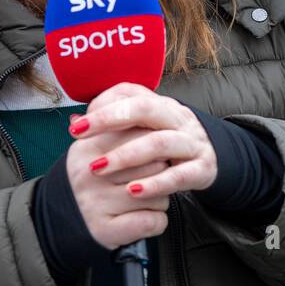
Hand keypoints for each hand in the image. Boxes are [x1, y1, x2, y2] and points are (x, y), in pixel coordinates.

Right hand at [64, 114, 171, 250]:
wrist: (59, 219)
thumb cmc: (90, 180)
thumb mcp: (95, 148)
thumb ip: (118, 127)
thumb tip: (143, 102)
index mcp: (87, 148)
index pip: (141, 136)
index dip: (154, 146)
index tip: (150, 154)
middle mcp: (88, 174)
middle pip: (155, 165)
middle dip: (160, 174)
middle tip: (146, 180)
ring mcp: (95, 204)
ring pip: (158, 194)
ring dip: (159, 198)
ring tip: (141, 200)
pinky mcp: (105, 231)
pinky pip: (153, 221)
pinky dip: (157, 221)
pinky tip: (143, 218)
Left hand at [72, 82, 217, 204]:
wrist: (209, 164)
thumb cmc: (167, 147)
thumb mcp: (144, 131)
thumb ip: (112, 125)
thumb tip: (74, 120)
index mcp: (162, 105)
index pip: (131, 93)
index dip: (103, 106)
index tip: (76, 126)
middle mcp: (178, 118)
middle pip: (145, 108)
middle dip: (109, 120)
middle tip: (79, 136)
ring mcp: (193, 142)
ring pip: (160, 142)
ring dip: (126, 155)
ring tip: (99, 168)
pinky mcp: (203, 168)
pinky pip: (179, 175)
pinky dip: (155, 184)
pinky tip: (133, 192)